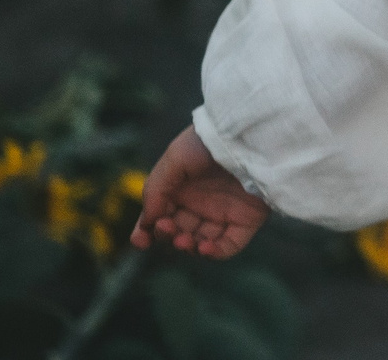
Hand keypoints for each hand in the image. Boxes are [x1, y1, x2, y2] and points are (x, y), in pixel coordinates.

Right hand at [130, 125, 267, 258]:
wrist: (247, 135)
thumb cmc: (207, 143)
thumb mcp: (173, 160)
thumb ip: (155, 191)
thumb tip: (148, 222)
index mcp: (182, 188)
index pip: (159, 216)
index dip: (146, 232)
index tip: (140, 240)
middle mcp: (202, 202)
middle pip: (178, 231)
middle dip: (167, 235)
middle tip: (167, 226)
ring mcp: (224, 212)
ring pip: (200, 241)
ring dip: (187, 247)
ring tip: (184, 239)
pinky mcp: (247, 219)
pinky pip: (229, 245)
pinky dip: (215, 252)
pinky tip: (204, 247)